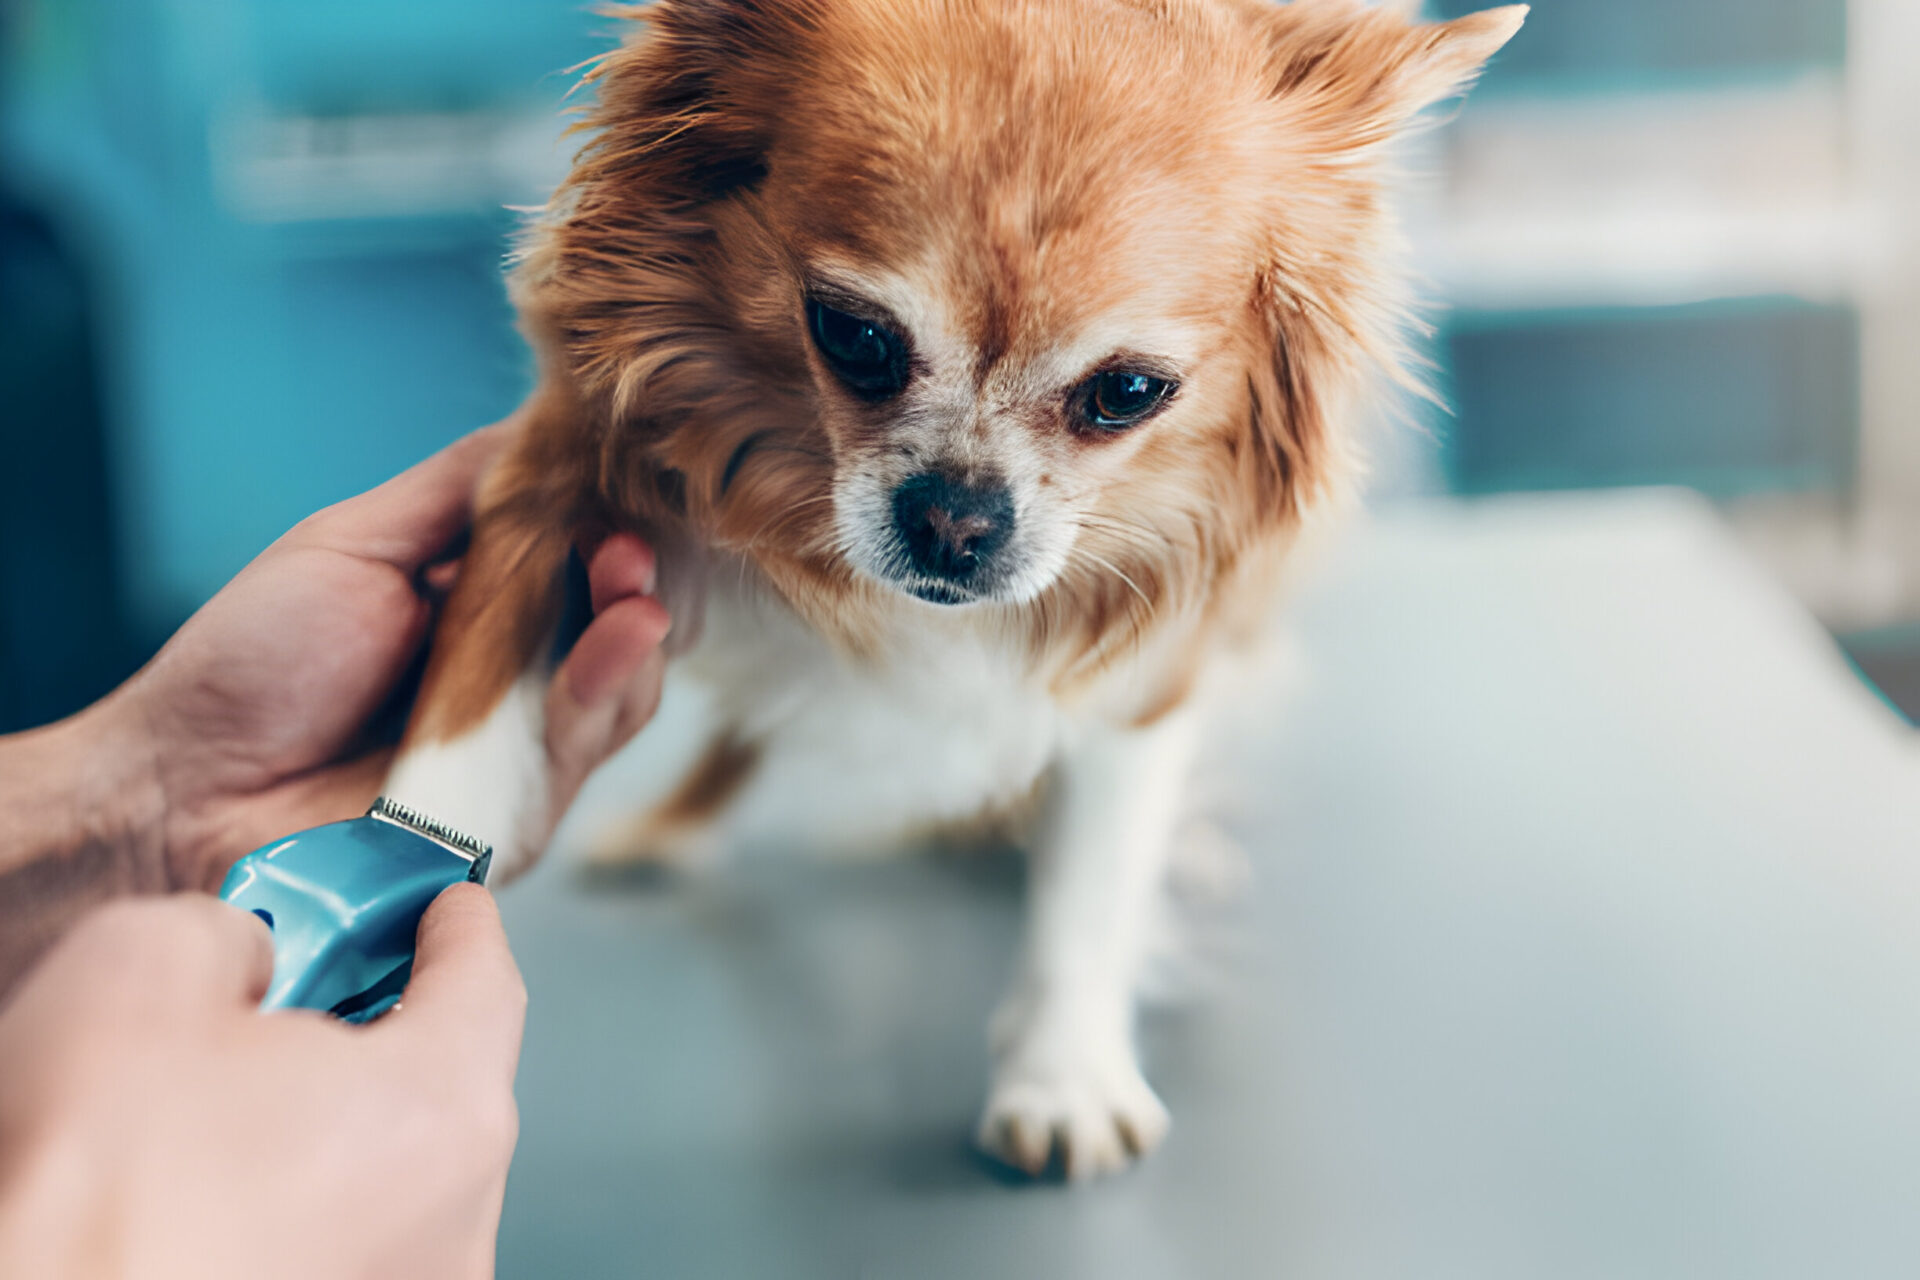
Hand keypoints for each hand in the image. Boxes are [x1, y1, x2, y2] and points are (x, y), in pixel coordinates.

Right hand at [0, 886, 522, 1279]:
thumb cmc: (79, 1200)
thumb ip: (234, 932)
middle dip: (378, 1024)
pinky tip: (215, 1193)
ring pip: (395, 1173)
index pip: (486, 984)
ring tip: (228, 1106)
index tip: (444, 903)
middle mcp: (452, 1223)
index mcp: (437, 1114)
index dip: (457, 926)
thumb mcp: (141, 974)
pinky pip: (352, 1243)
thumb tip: (248, 955)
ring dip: (333, 1125)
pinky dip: (304, 1205)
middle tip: (305, 987)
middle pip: (443, 1083)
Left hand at [93, 418, 667, 893]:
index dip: (610, 525)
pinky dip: (609, 692)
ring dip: (636, 635)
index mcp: (477, 608)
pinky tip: (620, 641)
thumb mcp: (355, 542)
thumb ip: (460, 488)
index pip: (576, 558)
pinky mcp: (518, 814)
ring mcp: (522, 750)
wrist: (182, 787)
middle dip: (635, 581)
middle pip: (617, 625)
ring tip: (632, 593)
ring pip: (620, 691)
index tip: (624, 489)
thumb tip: (553, 419)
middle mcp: (513, 678)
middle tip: (629, 548)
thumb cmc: (251, 664)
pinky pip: (585, 751)